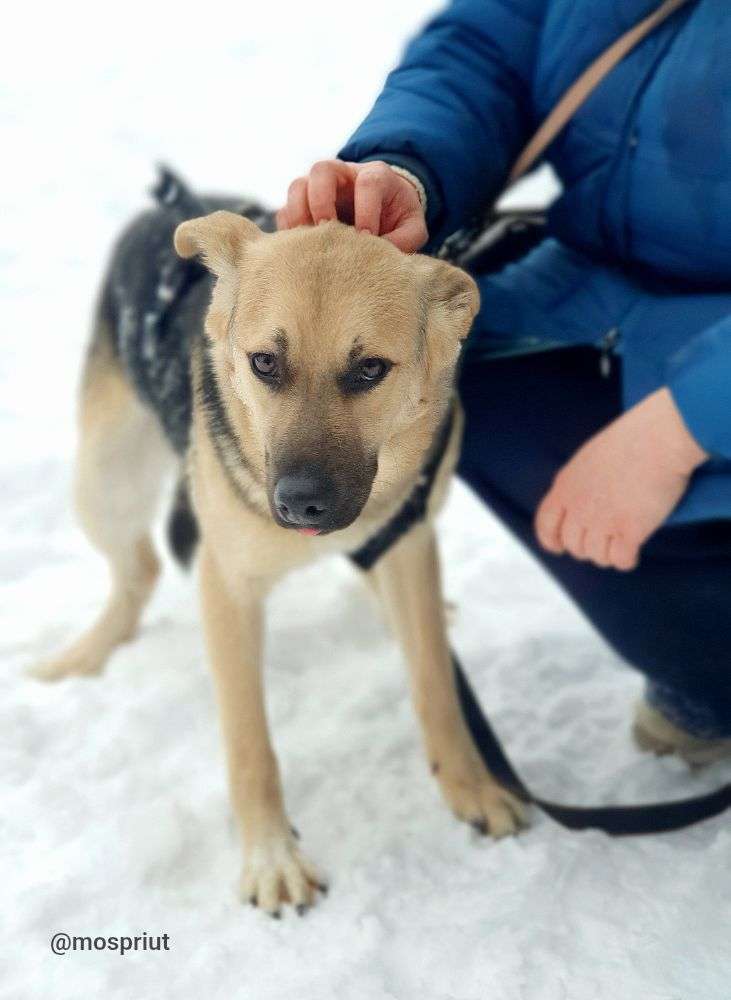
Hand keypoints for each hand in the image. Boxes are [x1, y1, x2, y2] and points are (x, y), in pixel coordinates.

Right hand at [277, 159, 427, 252]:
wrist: (382, 215)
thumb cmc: (397, 220)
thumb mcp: (412, 228)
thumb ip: (406, 239)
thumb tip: (383, 257)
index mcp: (375, 176)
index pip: (368, 182)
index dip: (367, 209)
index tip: (368, 238)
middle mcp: (343, 175)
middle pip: (322, 170)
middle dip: (322, 201)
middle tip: (328, 230)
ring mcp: (318, 189)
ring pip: (297, 187)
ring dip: (299, 214)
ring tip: (308, 243)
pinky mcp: (302, 208)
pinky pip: (285, 213)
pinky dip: (289, 231)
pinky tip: (300, 251)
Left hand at [535, 388, 707, 570]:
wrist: (659, 436)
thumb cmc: (632, 440)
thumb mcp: (590, 459)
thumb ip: (580, 485)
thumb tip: (581, 510)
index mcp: (565, 486)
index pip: (545, 524)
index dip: (550, 540)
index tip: (558, 548)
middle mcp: (579, 506)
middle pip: (574, 545)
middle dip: (588, 548)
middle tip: (606, 541)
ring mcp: (602, 520)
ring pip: (598, 556)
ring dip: (609, 555)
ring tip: (622, 544)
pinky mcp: (629, 530)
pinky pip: (621, 560)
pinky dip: (626, 560)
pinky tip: (634, 552)